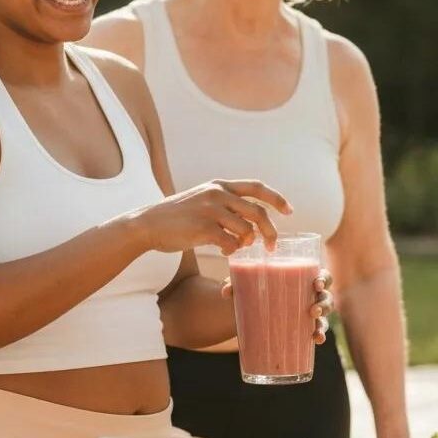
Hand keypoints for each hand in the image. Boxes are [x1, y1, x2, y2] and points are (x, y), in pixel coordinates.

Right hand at [135, 179, 291, 254]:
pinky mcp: (202, 228)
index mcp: (220, 185)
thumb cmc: (178, 216)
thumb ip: (226, 204)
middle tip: (272, 245)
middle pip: (258, 212)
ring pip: (246, 230)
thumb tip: (252, 223)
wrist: (148, 224)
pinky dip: (232, 250)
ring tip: (237, 248)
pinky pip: (230, 243)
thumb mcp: (203, 199)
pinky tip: (224, 252)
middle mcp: (217, 194)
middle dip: (270, 231)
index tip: (289, 211)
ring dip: (246, 243)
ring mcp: (210, 210)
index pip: (257, 187)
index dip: (277, 198)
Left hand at [222, 269, 333, 343]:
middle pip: (326, 296)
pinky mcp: (304, 328)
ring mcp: (309, 313)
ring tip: (313, 325)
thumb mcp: (246, 287)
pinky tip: (317, 340)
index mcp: (301, 279)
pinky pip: (317, 331)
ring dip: (323, 320)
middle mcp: (309, 295)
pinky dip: (320, 335)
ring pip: (324, 315)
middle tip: (313, 309)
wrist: (249, 311)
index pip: (321, 275)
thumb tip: (227, 291)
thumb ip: (236, 284)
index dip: (323, 279)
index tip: (316, 284)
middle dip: (324, 302)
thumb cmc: (254, 291)